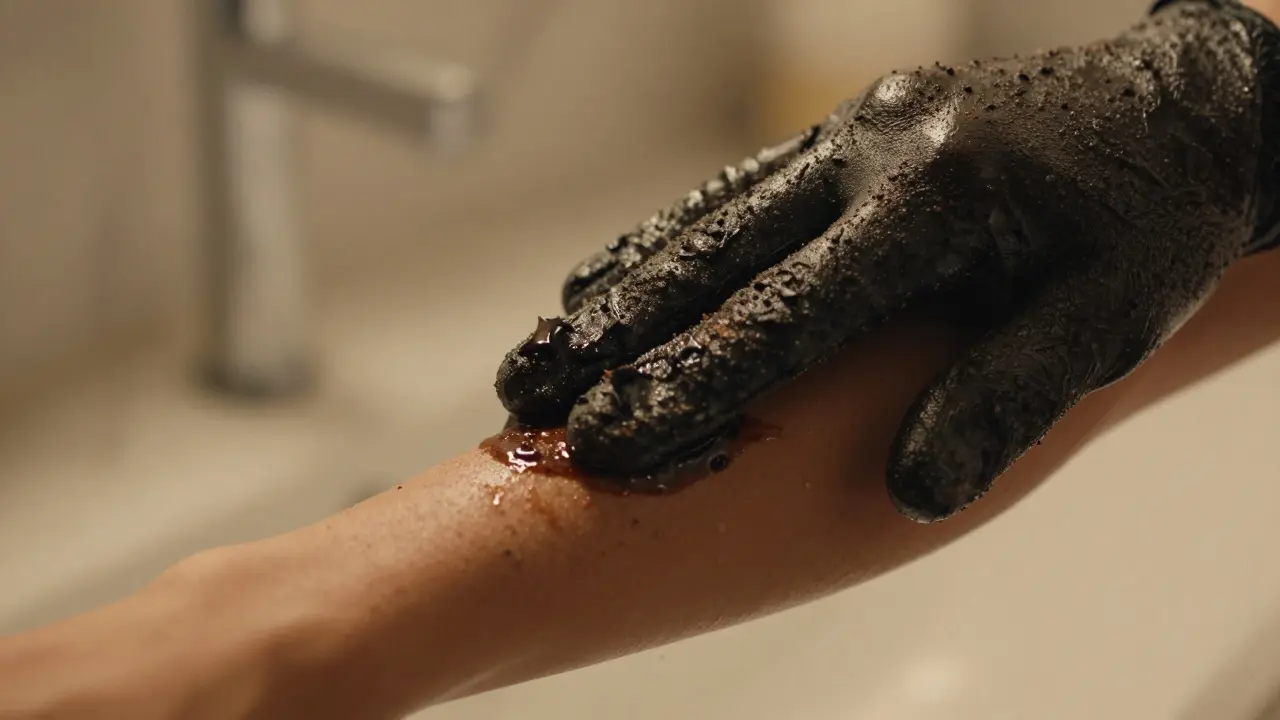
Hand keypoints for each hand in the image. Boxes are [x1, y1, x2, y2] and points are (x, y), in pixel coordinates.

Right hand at [496, 0, 1279, 521]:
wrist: (1177, 114)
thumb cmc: (1147, 223)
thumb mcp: (1103, 322)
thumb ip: (1005, 400)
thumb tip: (915, 489)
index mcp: (936, 199)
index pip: (788, 311)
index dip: (693, 380)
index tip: (612, 436)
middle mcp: (874, 150)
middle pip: (717, 254)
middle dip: (616, 331)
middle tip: (530, 388)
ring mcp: (852, 131)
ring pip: (708, 215)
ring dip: (621, 284)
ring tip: (545, 344)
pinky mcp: (846, 130)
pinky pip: (736, 189)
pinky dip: (666, 238)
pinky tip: (613, 277)